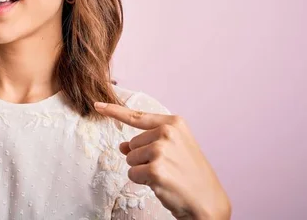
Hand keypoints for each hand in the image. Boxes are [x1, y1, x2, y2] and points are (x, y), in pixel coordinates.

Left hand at [94, 102, 230, 219]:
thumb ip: (147, 142)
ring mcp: (161, 150)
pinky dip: (142, 181)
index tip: (98, 105)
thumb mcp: (172, 151)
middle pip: (131, 143)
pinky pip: (132, 174)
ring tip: (166, 175)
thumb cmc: (191, 175)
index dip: (114, 111)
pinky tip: (162, 184)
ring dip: (142, 170)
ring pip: (130, 159)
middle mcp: (167, 133)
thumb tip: (122, 146)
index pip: (137, 116)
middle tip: (167, 167)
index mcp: (174, 123)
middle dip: (142, 158)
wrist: (208, 202)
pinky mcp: (156, 169)